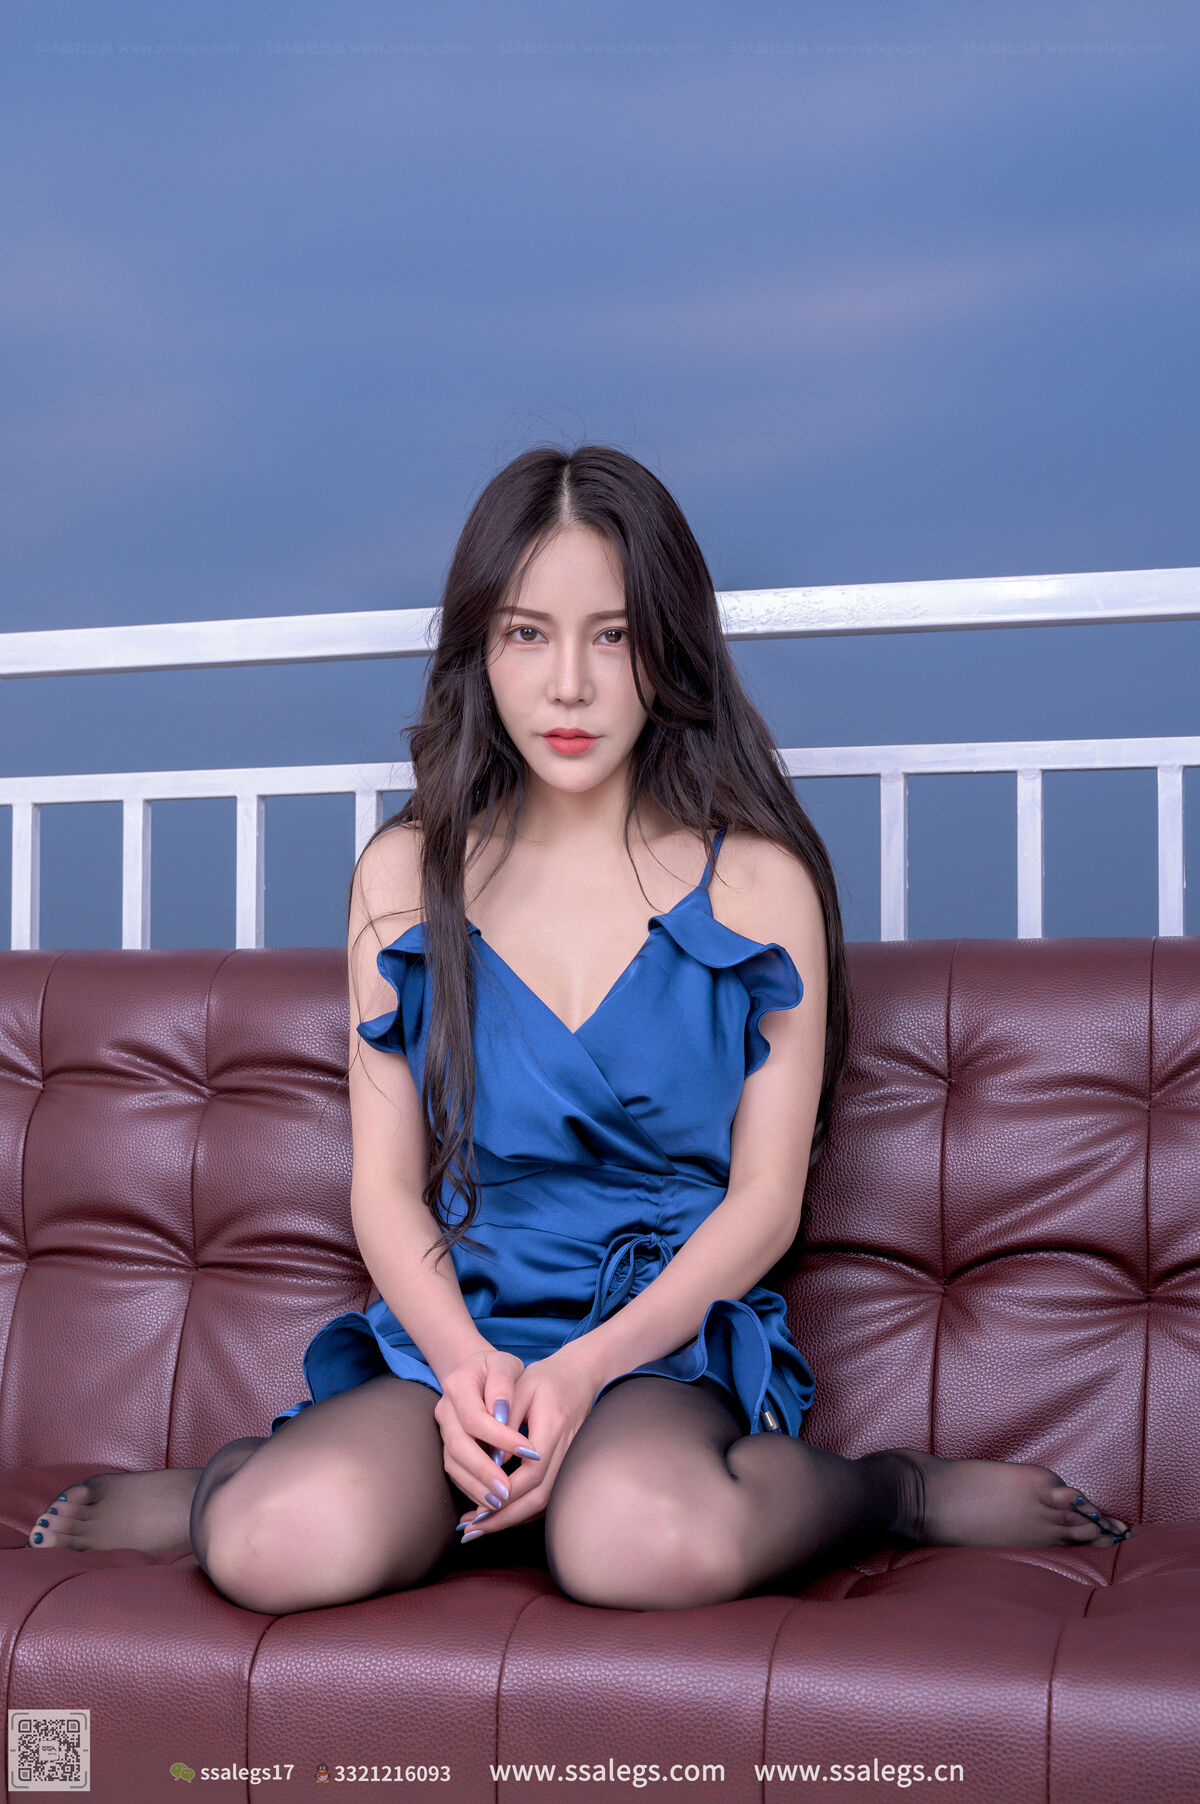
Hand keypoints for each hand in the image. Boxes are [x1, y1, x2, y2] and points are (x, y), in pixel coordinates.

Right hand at [434, 1346, 535, 1508]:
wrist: (479, 1373)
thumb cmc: (499, 1370)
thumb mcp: (505, 1365)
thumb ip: (503, 1384)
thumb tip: (502, 1414)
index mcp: (458, 1384)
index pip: (475, 1418)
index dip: (501, 1438)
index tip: (530, 1452)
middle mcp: (445, 1409)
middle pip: (458, 1446)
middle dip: (483, 1471)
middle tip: (508, 1491)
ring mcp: (444, 1429)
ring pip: (453, 1463)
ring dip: (476, 1486)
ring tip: (500, 1503)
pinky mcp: (448, 1445)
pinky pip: (455, 1471)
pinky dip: (472, 1488)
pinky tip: (490, 1500)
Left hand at [453, 1342, 604, 1538]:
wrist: (582, 1375)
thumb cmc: (547, 1379)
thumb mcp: (522, 1387)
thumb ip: (504, 1419)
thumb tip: (489, 1459)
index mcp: (554, 1427)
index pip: (531, 1473)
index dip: (504, 1493)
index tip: (476, 1507)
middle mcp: (567, 1450)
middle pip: (538, 1498)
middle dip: (504, 1518)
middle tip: (472, 1531)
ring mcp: (570, 1461)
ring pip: (544, 1503)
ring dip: (511, 1519)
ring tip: (479, 1529)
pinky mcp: (566, 1466)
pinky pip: (546, 1497)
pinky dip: (522, 1511)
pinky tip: (499, 1515)